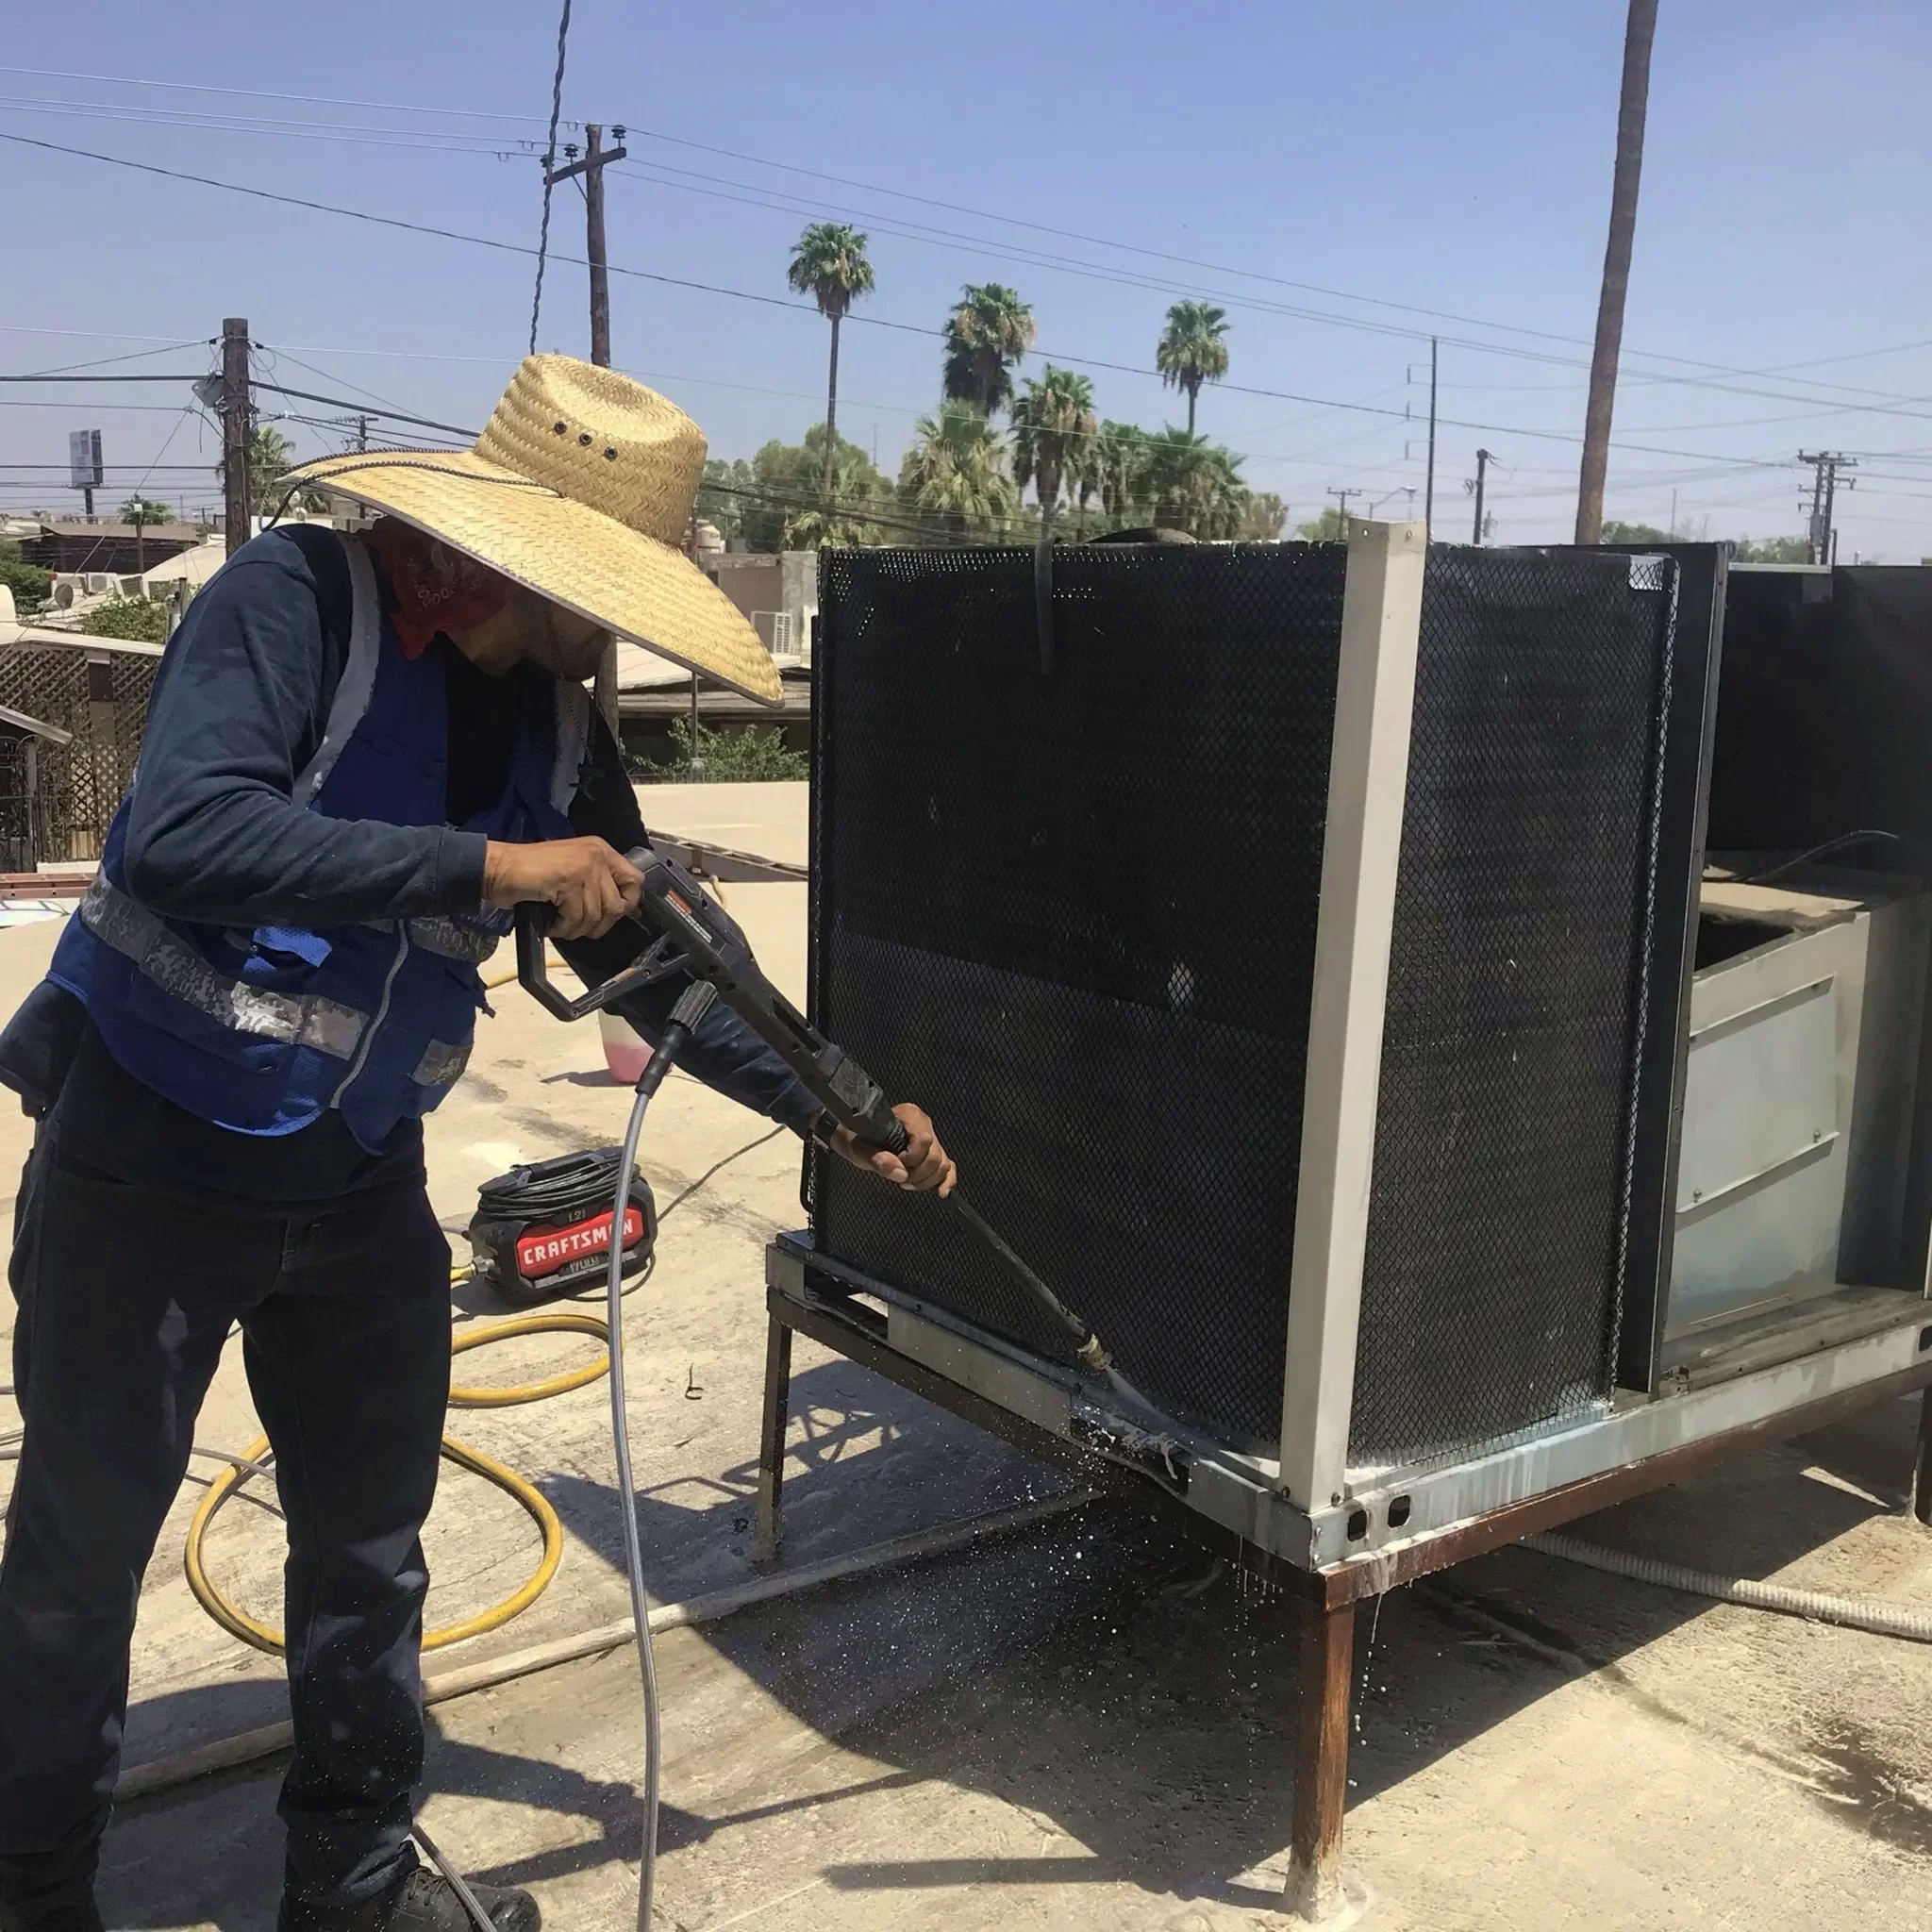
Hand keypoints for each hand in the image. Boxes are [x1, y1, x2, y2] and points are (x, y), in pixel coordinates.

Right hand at [483, 836, 641, 940]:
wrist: (498, 868)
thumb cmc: (531, 873)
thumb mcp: (572, 871)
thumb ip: (596, 883)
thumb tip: (619, 910)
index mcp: (600, 850)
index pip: (635, 880)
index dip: (627, 904)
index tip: (609, 916)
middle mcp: (596, 855)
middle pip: (617, 905)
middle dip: (598, 924)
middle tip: (576, 927)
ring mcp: (583, 867)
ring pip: (595, 915)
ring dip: (574, 928)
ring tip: (557, 924)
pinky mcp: (568, 880)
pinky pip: (575, 918)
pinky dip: (561, 927)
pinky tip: (549, 922)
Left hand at [828, 1103, 956, 1195]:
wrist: (853, 1140)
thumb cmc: (856, 1139)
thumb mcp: (858, 1149)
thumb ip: (876, 1159)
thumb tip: (900, 1172)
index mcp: (909, 1115)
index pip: (924, 1140)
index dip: (911, 1158)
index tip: (894, 1163)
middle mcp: (924, 1124)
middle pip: (935, 1155)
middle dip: (918, 1173)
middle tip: (899, 1180)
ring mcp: (931, 1139)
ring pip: (942, 1163)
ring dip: (927, 1180)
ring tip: (906, 1183)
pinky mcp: (933, 1153)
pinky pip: (949, 1167)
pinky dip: (947, 1180)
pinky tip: (942, 1192)